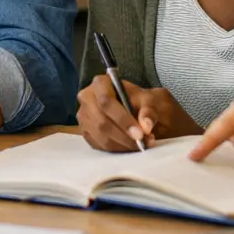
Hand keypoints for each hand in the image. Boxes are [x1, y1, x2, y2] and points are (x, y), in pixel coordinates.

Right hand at [77, 78, 197, 151]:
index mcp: (100, 83)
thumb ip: (149, 111)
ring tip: (141, 145)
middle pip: (101, 122)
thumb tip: (146, 126)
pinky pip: (100, 146)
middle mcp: (87, 98)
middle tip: (143, 142)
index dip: (122, 119)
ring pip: (101, 137)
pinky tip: (131, 147)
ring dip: (123, 145)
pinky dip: (117, 149)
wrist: (138, 108)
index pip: (106, 102)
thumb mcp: (150, 100)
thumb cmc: (141, 100)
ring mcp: (83, 117)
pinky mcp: (86, 132)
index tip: (140, 133)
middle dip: (124, 136)